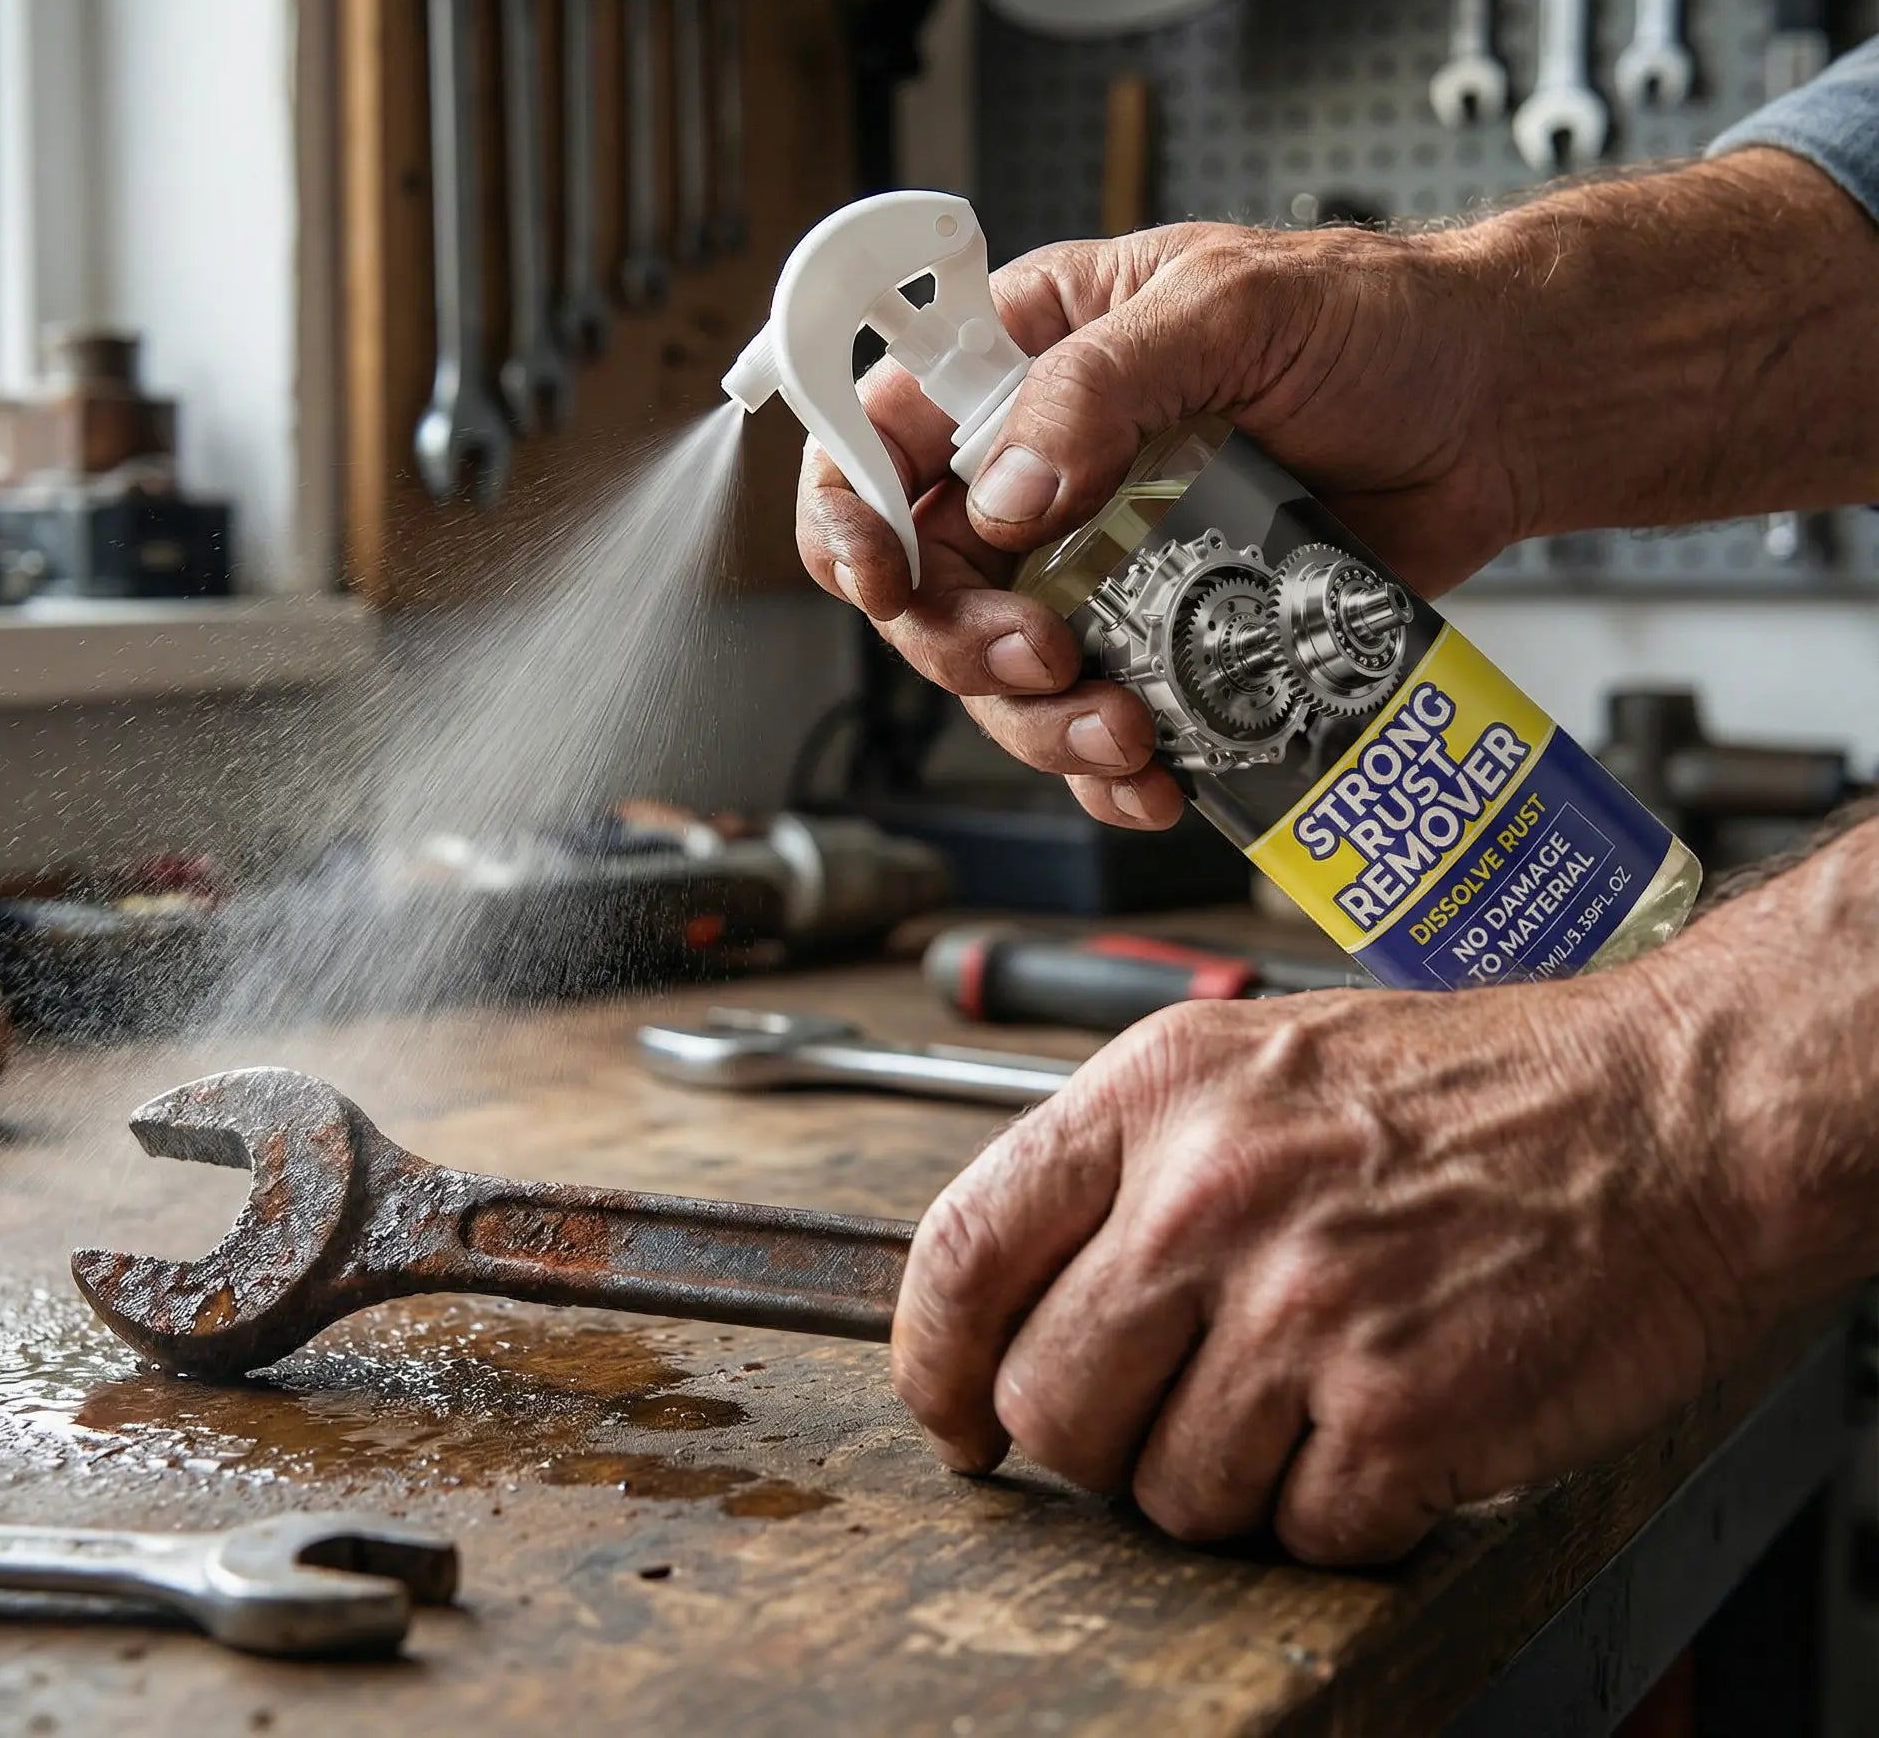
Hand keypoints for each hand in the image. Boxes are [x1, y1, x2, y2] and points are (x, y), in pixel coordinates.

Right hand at [795, 220, 1527, 828]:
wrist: (1504, 408)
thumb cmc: (1384, 320)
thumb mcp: (1231, 310)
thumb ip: (1100, 385)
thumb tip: (1006, 493)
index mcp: (1030, 357)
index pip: (883, 434)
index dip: (852, 511)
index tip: (882, 575)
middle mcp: (1046, 466)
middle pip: (928, 583)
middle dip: (964, 644)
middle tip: (1042, 662)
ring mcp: (1104, 559)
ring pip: (1006, 673)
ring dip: (1041, 724)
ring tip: (1123, 734)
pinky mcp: (1170, 634)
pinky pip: (1100, 719)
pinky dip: (1113, 770)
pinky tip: (1155, 778)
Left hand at [888, 919, 1815, 1563]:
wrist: (1664, 1115)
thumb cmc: (1475, 1087)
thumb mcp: (1260, 1060)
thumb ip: (1134, 1162)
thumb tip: (1030, 1286)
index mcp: (1158, 1090)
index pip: (965, 1246)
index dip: (930, 1358)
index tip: (950, 1412)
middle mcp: (1209, 1193)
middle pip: (1049, 1401)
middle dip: (1096, 1442)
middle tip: (1169, 1419)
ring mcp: (1301, 1304)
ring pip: (1164, 1492)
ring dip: (1226, 1483)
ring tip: (1306, 1406)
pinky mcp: (1400, 1409)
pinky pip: (1301, 1534)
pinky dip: (1338, 1515)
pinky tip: (1386, 1434)